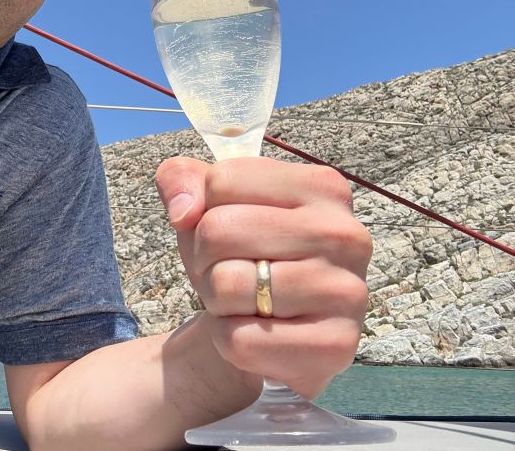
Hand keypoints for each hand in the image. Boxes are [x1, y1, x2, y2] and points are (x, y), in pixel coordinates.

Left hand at [155, 156, 372, 398]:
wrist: (266, 335)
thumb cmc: (240, 257)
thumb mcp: (206, 206)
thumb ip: (180, 180)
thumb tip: (183, 212)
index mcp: (322, 187)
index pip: (222, 181)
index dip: (202, 213)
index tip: (225, 234)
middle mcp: (346, 234)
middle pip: (219, 230)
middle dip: (204, 259)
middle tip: (227, 273)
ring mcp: (348, 292)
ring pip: (227, 285)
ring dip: (216, 300)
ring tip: (243, 302)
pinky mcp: (337, 347)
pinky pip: (240, 340)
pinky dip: (228, 340)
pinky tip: (256, 334)